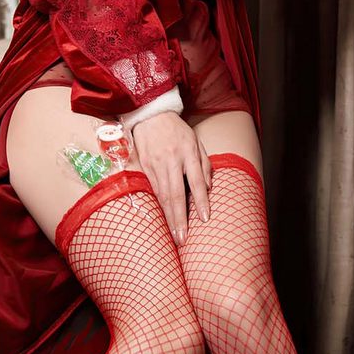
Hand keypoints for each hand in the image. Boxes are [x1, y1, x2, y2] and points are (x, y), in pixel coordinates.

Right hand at [131, 111, 211, 245]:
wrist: (150, 115)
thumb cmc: (177, 130)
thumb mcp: (196, 141)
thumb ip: (204, 164)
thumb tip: (209, 188)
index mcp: (188, 152)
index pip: (196, 181)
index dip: (201, 201)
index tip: (205, 219)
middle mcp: (171, 160)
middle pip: (176, 193)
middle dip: (180, 218)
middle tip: (183, 239)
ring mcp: (156, 164)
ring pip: (162, 195)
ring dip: (168, 217)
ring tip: (174, 236)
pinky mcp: (144, 167)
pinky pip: (153, 190)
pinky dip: (158, 206)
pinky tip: (162, 220)